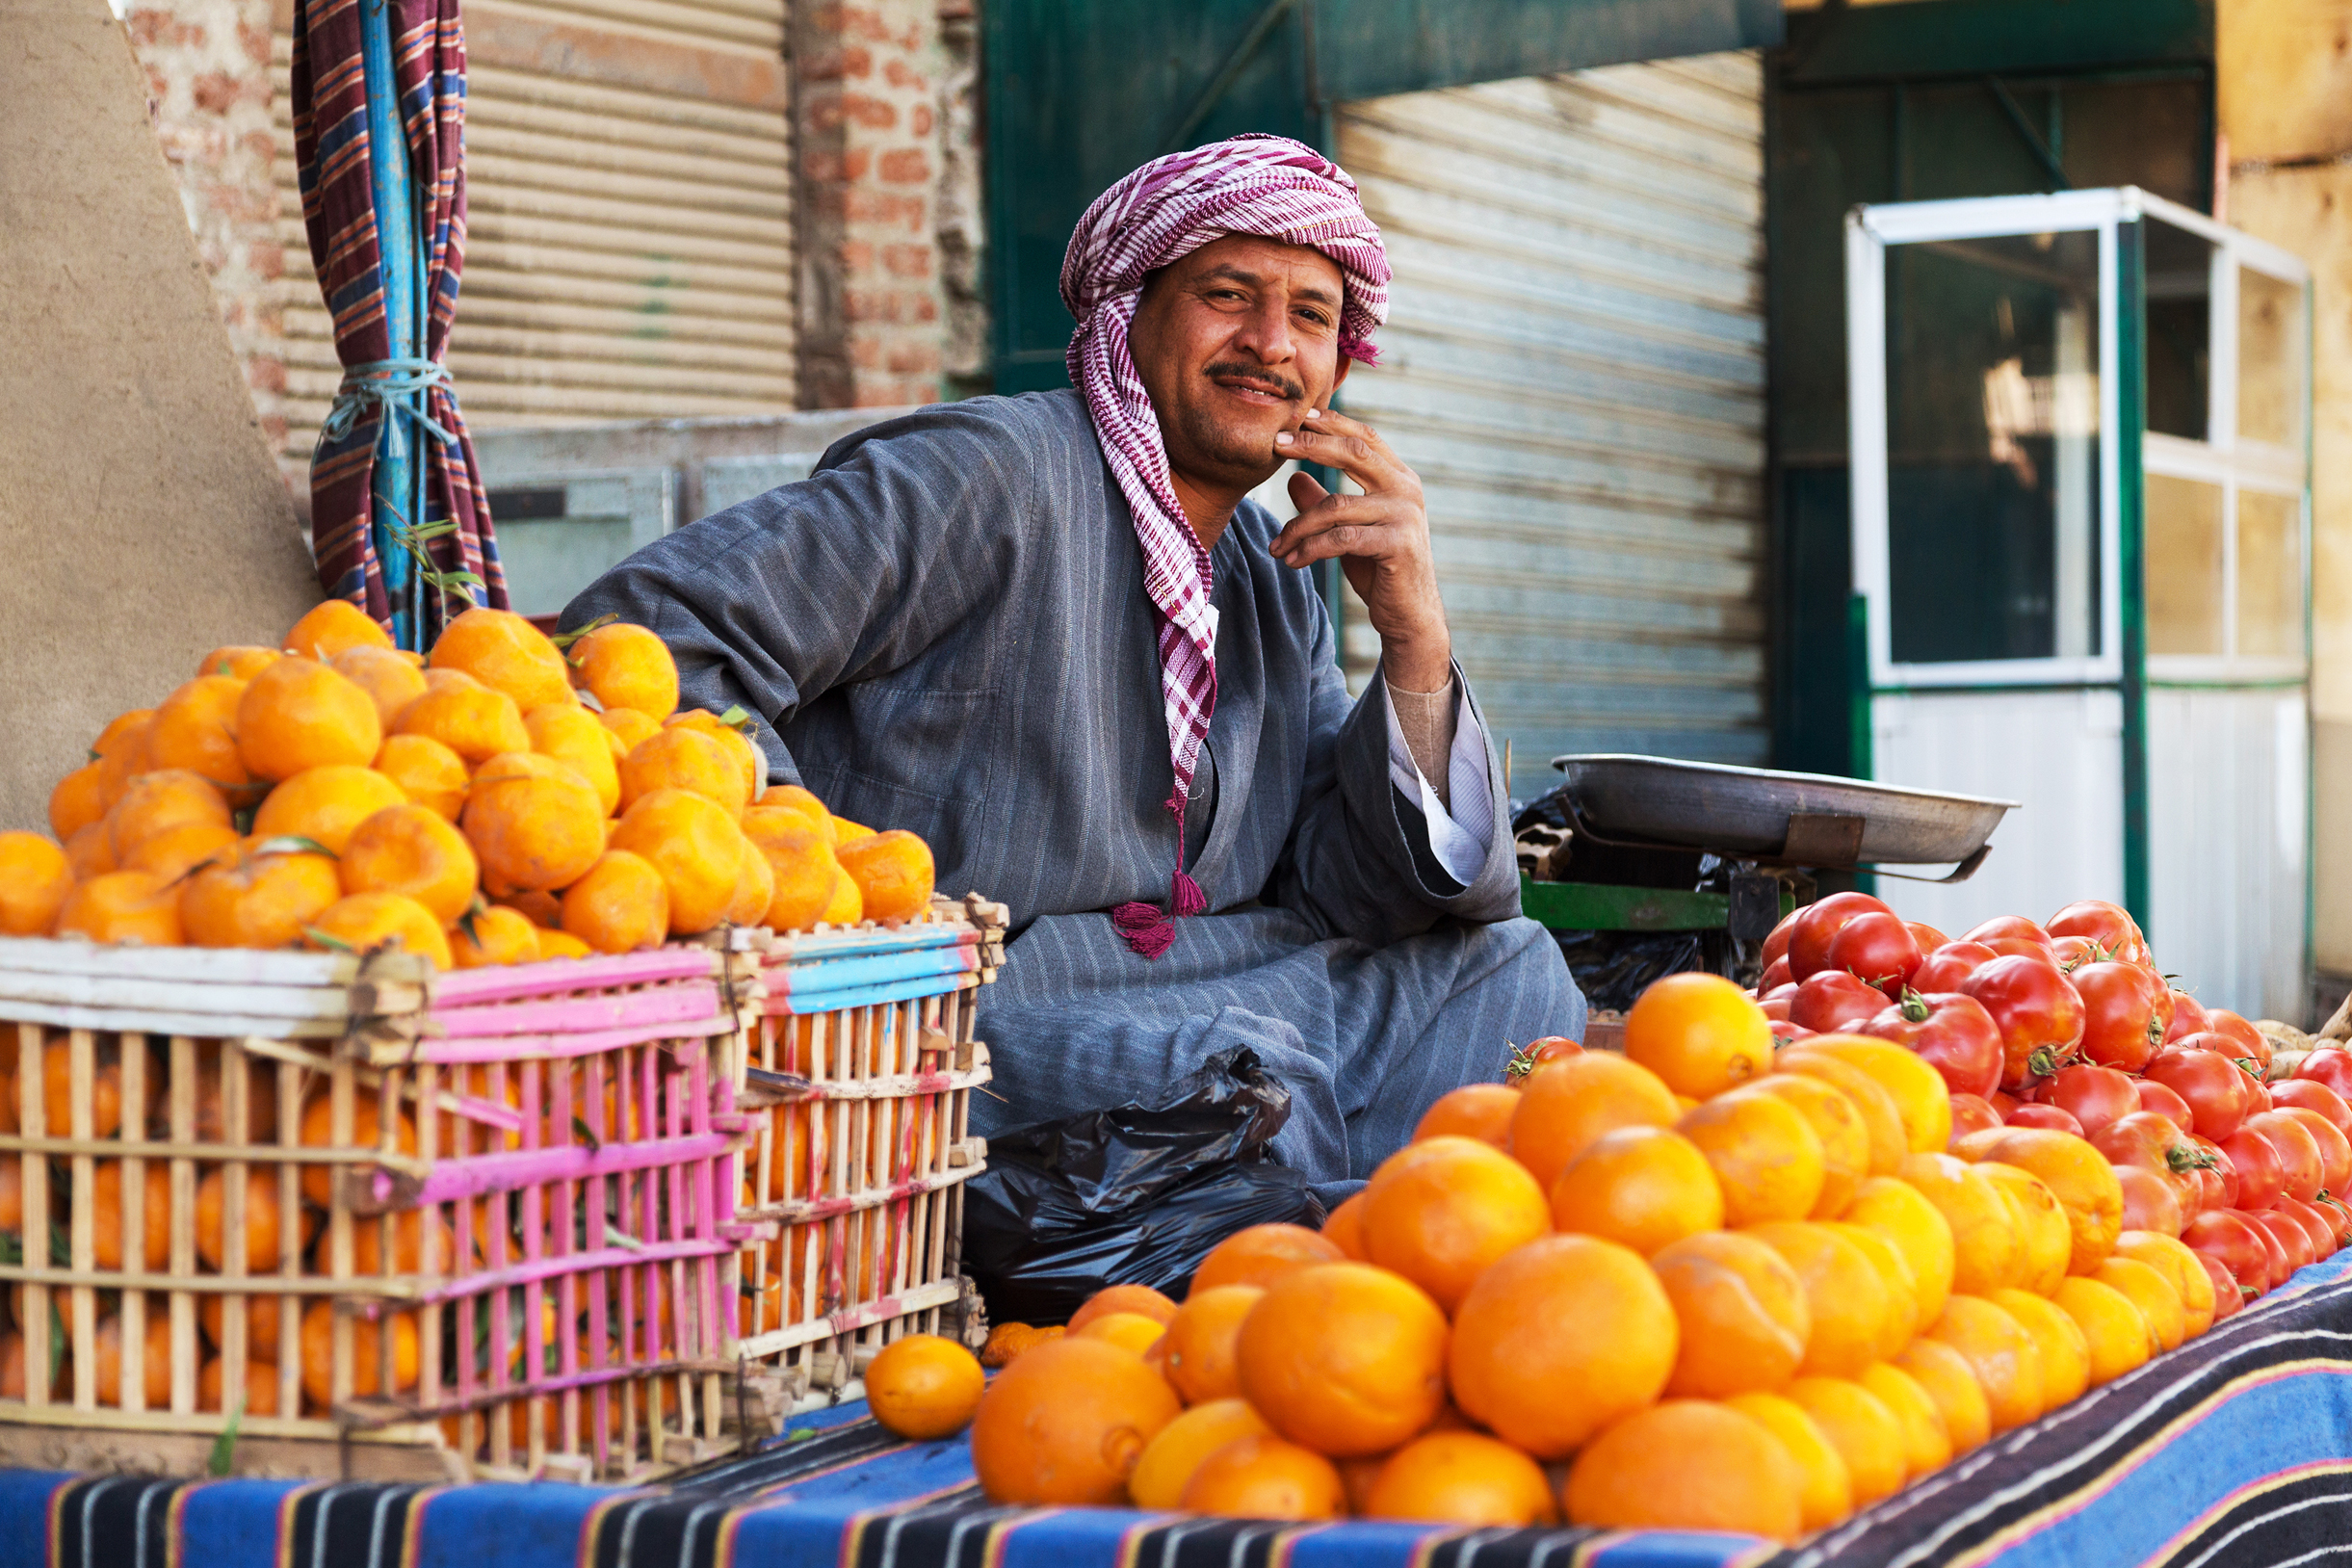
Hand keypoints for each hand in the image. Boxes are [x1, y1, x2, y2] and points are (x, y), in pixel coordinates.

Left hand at [1269, 408, 1451, 691]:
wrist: (1410, 614)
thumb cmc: (1380, 568)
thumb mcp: (1349, 529)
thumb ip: (1325, 501)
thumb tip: (1293, 477)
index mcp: (1399, 478)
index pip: (1364, 437)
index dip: (1332, 422)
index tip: (1298, 416)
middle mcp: (1406, 490)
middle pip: (1353, 453)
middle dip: (1310, 445)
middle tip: (1274, 445)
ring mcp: (1405, 516)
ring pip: (1336, 506)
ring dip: (1297, 526)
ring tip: (1275, 546)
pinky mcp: (1397, 544)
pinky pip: (1341, 539)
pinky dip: (1310, 549)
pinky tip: (1292, 560)